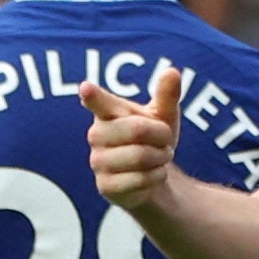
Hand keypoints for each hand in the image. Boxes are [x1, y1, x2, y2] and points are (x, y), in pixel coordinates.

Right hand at [83, 60, 185, 211]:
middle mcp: (96, 135)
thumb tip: (172, 71)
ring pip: (141, 156)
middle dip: (162, 136)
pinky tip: (153, 176)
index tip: (86, 88)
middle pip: (137, 129)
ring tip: (159, 157)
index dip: (93, 96)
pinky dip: (157, 176)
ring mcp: (98, 161)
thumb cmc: (153, 140)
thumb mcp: (163, 117)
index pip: (98, 102)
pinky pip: (141, 179)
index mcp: (107, 112)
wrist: (153, 178)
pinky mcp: (105, 186)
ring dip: (161, 158)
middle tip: (164, 141)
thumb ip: (166, 96)